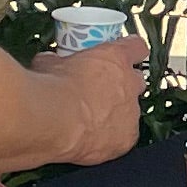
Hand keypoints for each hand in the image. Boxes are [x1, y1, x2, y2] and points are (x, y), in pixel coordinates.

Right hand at [33, 36, 144, 166]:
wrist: (54, 120)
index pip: (136, 47)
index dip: (129, 51)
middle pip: (136, 81)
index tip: (123, 54)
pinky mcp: (126, 139)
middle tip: (100, 90)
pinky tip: (93, 139)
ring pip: (131, 111)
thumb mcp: (50, 65)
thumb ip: (58, 62)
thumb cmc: (53, 89)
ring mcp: (131, 113)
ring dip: (116, 114)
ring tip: (92, 119)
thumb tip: (50, 62)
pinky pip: (125, 137)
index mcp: (116, 58)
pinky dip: (112, 138)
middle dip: (122, 85)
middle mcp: (130, 84)